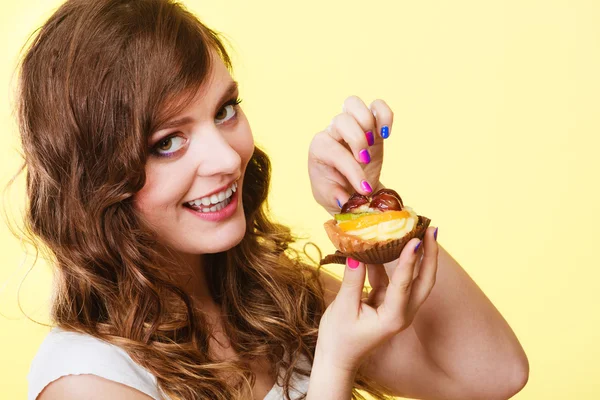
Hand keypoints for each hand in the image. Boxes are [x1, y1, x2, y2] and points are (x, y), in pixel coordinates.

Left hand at [308, 96, 393, 214]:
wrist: (347, 187)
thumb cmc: (335, 190)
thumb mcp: (329, 197)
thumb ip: (334, 197)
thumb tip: (343, 199)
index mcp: (319, 148)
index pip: (334, 151)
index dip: (351, 169)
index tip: (364, 188)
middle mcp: (332, 132)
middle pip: (342, 120)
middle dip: (357, 140)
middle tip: (365, 159)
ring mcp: (352, 125)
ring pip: (353, 103)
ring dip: (367, 122)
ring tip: (372, 142)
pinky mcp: (371, 125)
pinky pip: (377, 105)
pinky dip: (384, 115)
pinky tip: (385, 134)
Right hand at [313, 227, 438, 373]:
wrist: (337, 359)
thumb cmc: (340, 339)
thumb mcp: (343, 308)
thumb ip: (352, 281)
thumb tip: (357, 254)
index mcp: (393, 317)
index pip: (405, 285)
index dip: (410, 261)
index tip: (416, 239)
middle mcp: (402, 312)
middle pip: (424, 280)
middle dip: (430, 254)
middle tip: (431, 229)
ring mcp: (397, 307)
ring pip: (412, 278)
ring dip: (414, 255)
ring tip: (416, 229)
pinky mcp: (388, 302)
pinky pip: (393, 278)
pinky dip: (390, 262)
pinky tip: (384, 243)